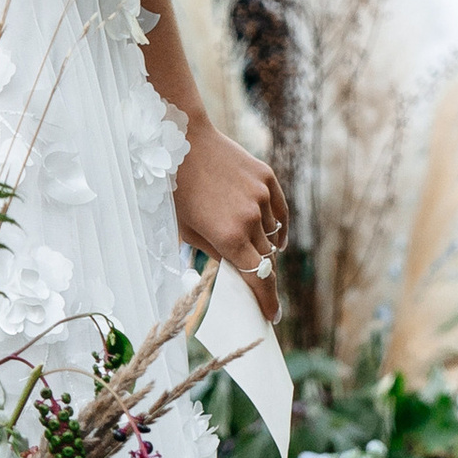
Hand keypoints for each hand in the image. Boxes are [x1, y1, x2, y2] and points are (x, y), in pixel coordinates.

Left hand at [174, 124, 288, 323]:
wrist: (185, 142)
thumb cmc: (177, 191)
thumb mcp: (188, 231)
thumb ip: (217, 252)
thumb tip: (238, 269)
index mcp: (228, 237)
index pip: (258, 277)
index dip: (267, 300)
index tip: (272, 315)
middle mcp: (250, 218)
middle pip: (266, 258)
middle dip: (261, 272)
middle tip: (257, 283)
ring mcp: (261, 196)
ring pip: (272, 234)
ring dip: (264, 244)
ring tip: (248, 242)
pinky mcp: (266, 178)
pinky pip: (280, 211)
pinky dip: (279, 227)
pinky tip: (276, 237)